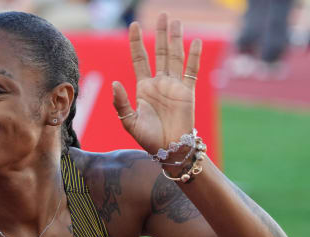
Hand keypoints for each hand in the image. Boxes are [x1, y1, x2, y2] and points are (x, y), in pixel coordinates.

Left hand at [112, 14, 202, 154]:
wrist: (169, 149)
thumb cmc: (148, 139)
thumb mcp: (129, 121)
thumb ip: (121, 103)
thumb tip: (115, 83)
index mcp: (144, 88)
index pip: (139, 59)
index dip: (137, 42)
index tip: (134, 26)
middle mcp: (159, 83)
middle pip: (160, 52)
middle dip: (160, 34)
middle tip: (162, 15)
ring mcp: (174, 86)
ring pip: (175, 57)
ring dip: (175, 39)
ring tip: (175, 21)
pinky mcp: (188, 92)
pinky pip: (191, 70)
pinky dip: (194, 56)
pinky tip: (195, 41)